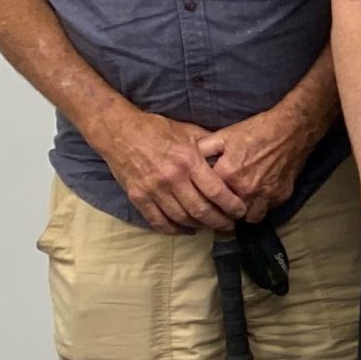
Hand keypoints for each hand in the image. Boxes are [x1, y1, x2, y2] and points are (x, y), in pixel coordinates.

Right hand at [91, 108, 250, 233]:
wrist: (120, 131)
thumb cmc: (157, 129)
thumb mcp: (189, 132)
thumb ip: (210, 146)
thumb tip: (230, 156)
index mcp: (189, 160)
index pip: (216, 191)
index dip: (231, 205)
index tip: (240, 212)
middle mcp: (172, 178)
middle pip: (200, 210)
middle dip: (219, 222)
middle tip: (229, 227)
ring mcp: (153, 189)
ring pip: (181, 218)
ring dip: (198, 227)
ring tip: (210, 228)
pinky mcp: (138, 197)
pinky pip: (157, 221)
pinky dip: (172, 230)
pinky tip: (184, 230)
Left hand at [198, 107, 317, 222]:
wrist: (291, 128)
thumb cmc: (256, 130)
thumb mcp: (224, 135)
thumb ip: (203, 149)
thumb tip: (186, 160)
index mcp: (228, 174)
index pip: (208, 198)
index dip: (203, 202)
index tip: (201, 205)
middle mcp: (245, 189)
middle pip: (227, 214)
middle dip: (222, 213)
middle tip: (219, 211)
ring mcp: (265, 195)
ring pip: (249, 218)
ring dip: (243, 214)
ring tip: (239, 208)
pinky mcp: (281, 196)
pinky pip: (267, 211)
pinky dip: (261, 207)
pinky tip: (257, 198)